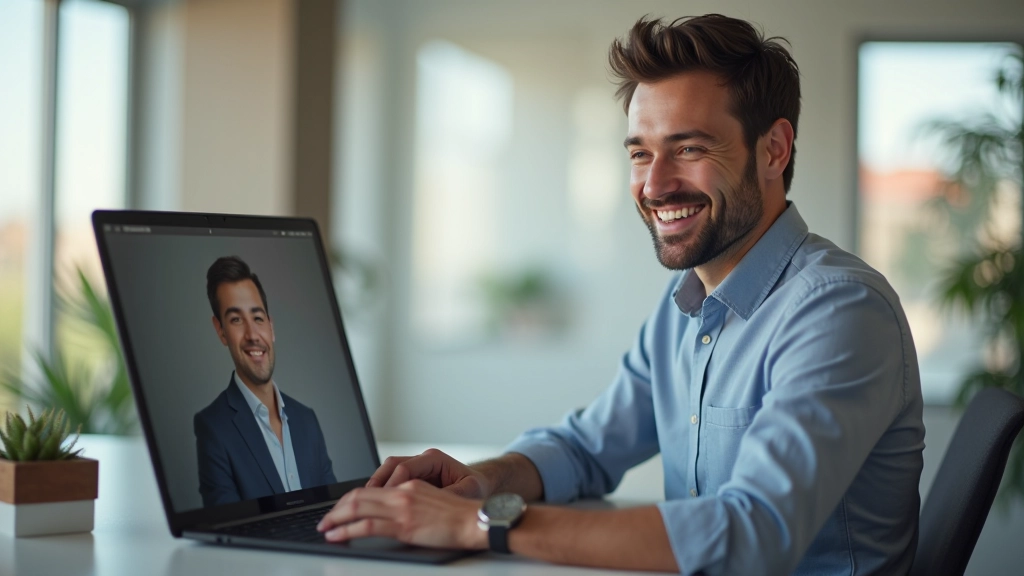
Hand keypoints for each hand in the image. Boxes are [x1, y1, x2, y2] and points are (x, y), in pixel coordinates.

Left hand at [316, 480, 486, 548]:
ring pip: (357, 508)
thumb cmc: (459, 516)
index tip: (338, 510)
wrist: (475, 520)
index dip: (349, 500)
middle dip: (336, 509)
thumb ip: (410, 503)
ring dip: (335, 518)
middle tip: (324, 520)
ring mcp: (402, 508)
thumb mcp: (431, 501)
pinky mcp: (403, 525)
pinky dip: (346, 530)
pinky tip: (337, 535)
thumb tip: (391, 514)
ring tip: (324, 528)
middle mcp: (402, 492)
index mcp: (408, 485)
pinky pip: (367, 525)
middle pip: (358, 496)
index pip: (370, 489)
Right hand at [367, 448, 490, 497]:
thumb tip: (435, 500)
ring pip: (388, 470)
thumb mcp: (467, 491)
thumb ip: (449, 494)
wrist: (479, 487)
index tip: (385, 498)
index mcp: (435, 459)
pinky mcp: (413, 477)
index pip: (406, 467)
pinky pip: (393, 479)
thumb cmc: (475, 488)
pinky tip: (376, 503)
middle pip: (392, 464)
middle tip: (364, 498)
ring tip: (365, 500)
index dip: (393, 483)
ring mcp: (417, 467)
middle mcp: (423, 460)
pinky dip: (383, 489)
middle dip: (377, 481)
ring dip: (377, 485)